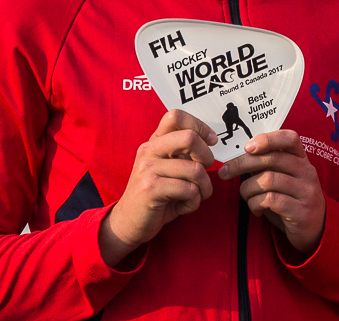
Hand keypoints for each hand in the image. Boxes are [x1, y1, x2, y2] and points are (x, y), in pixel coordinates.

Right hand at [99, 110, 217, 267]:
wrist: (128, 223)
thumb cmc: (155, 195)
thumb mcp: (166, 167)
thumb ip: (182, 152)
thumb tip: (211, 140)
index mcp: (154, 142)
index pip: (176, 116)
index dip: (199, 126)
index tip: (210, 142)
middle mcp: (149, 150)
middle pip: (190, 138)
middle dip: (206, 157)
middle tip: (204, 171)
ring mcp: (148, 169)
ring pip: (195, 169)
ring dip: (204, 187)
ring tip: (197, 195)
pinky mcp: (151, 189)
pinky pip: (189, 190)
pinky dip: (194, 202)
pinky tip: (184, 206)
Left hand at [218, 130, 325, 255]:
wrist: (315, 229)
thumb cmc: (292, 200)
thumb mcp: (283, 179)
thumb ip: (267, 166)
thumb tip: (239, 157)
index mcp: (302, 159)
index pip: (290, 138)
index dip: (268, 139)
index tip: (247, 147)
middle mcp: (307, 172)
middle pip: (272, 158)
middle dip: (242, 164)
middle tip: (226, 172)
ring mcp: (306, 191)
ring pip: (268, 179)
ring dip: (248, 188)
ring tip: (246, 196)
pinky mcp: (301, 211)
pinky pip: (270, 200)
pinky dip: (255, 203)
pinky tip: (256, 209)